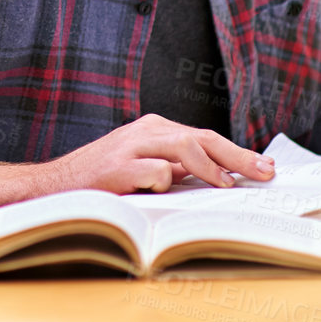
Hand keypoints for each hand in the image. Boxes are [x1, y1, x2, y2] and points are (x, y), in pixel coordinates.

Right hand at [41, 114, 276, 194]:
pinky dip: (168, 181)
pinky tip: (167, 192)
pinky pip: (155, 170)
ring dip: (211, 167)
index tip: (264, 167)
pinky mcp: (118, 167)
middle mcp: (146, 131)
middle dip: (238, 157)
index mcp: (155, 129)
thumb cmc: (104, 182)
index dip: (238, 153)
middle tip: (265, 173)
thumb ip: (176, 167)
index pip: (206, 138)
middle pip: (203, 138)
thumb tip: (222, 176)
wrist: (55, 188)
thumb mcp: (144, 167)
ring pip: (184, 145)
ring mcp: (131, 146)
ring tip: (229, 185)